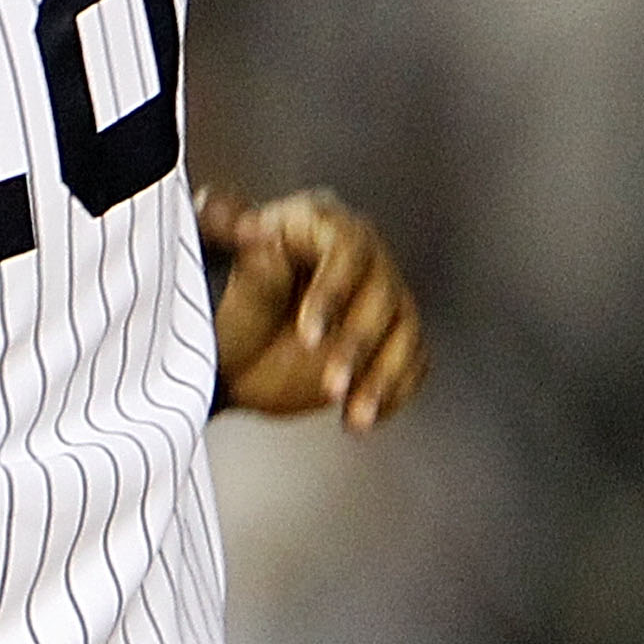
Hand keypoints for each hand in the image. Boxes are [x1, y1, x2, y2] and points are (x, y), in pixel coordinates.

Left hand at [201, 185, 427, 431]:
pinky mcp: (396, 336)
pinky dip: (393, 392)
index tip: (308, 336)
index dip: (332, 293)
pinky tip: (364, 417)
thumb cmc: (232, 307)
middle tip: (331, 387)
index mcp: (319, 226)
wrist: (239, 354)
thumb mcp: (232, 286)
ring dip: (383, 379)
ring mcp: (386, 297)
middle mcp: (363, 257)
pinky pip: (411, 363)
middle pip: (382, 296)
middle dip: (358, 346)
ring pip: (404, 334)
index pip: (343, 251)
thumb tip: (251, 227)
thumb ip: (249, 260)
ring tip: (354, 417)